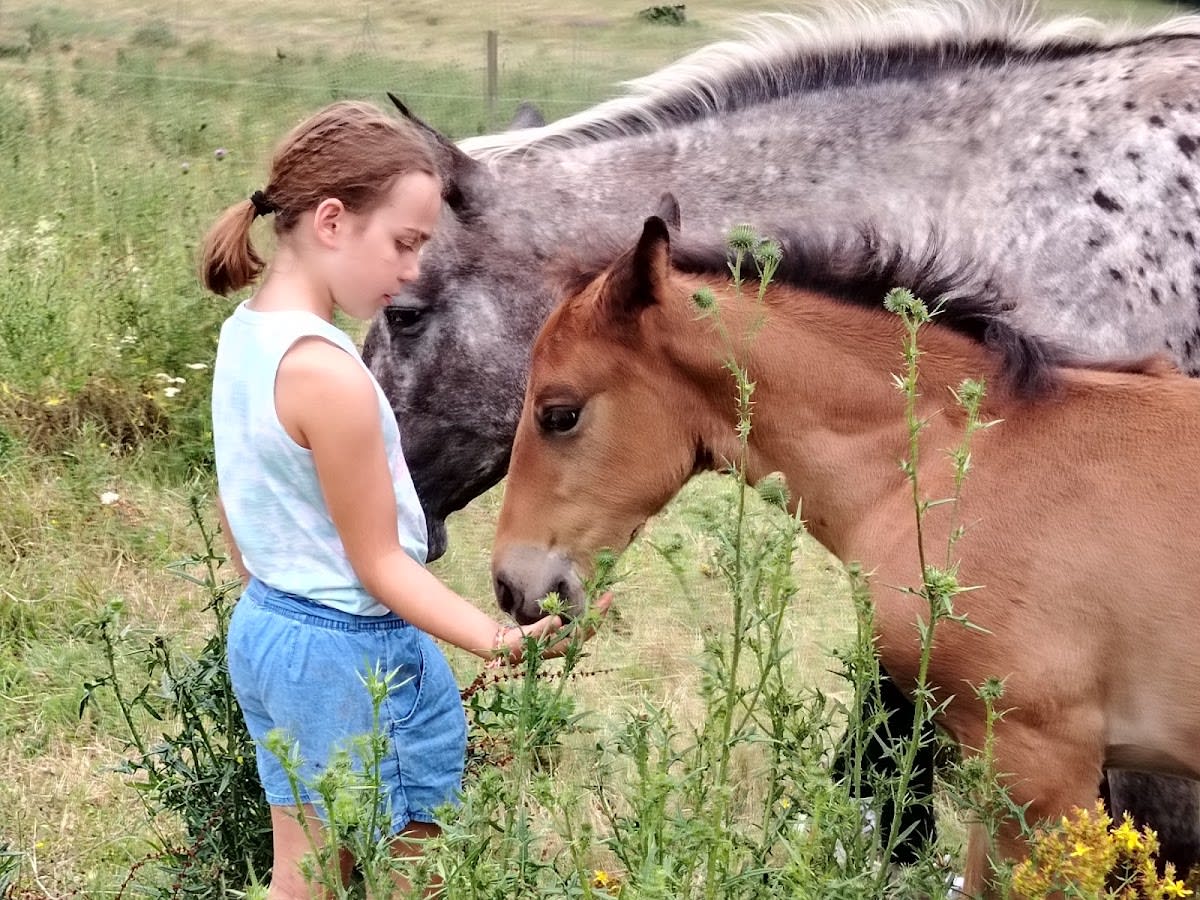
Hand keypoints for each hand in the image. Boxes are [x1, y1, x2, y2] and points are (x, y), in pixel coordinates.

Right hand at [487, 592, 613, 666]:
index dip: (597, 615)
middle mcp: (563, 644)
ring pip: (581, 624)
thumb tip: (559, 621)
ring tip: (596, 596)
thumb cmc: (511, 644)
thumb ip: (541, 629)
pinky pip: (571, 621)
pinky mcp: (553, 633)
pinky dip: (578, 611)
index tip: (606, 597)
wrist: (498, 649)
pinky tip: (577, 601)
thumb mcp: (524, 637)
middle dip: (598, 611)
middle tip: (607, 594)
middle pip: (587, 627)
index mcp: (560, 646)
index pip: (585, 631)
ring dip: (589, 611)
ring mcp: (559, 639)